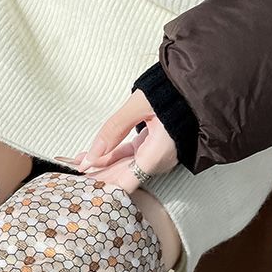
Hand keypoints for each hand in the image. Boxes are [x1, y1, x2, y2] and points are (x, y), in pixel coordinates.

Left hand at [54, 89, 178, 192]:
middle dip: (95, 177)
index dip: (100, 189)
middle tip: (70, 176)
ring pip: (122, 167)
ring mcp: (156, 156)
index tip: (79, 189)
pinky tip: (91, 157)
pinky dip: (110, 157)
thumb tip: (90, 157)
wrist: (201, 81)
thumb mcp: (140, 105)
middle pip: (120, 178)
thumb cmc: (174, 90)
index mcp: (157, 155)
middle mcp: (158, 162)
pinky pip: (129, 158)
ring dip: (99, 166)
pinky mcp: (154, 148)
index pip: (123, 185)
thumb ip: (113, 129)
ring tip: (75, 163)